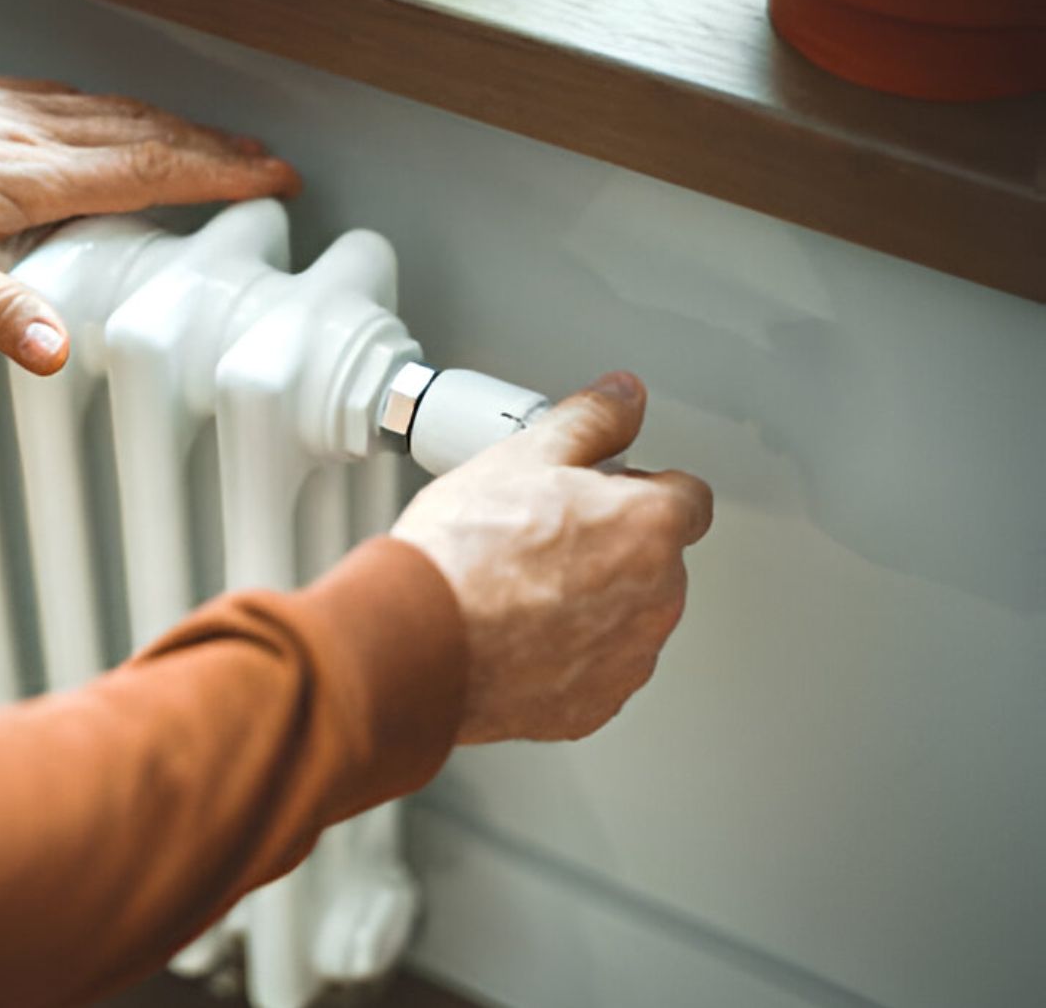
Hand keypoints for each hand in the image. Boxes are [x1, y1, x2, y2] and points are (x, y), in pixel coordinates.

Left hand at [0, 69, 300, 374]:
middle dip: (218, 149)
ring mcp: (14, 108)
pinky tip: (127, 118)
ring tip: (221, 143)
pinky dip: (124, 110)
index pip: (149, 171)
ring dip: (179, 127)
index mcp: (29, 177)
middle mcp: (32, 134)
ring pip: (118, 111)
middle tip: (269, 165)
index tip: (272, 179)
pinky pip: (79, 98)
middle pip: (149, 135)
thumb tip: (55, 352)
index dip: (218, 174)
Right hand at [391, 372, 712, 743]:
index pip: (687, 496)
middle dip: (611, 547)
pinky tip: (514, 635)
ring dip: (591, 603)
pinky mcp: (591, 707)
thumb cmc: (463, 554)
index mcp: (650, 527)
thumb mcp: (521, 454)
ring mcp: (626, 660)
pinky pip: (593, 672)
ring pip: (626, 618)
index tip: (599, 491)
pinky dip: (565, 656)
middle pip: (654, 560)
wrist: (415, 641)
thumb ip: (590, 418)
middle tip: (540, 537)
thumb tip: (625, 396)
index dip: (638, 486)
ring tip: (517, 588)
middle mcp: (657, 597)